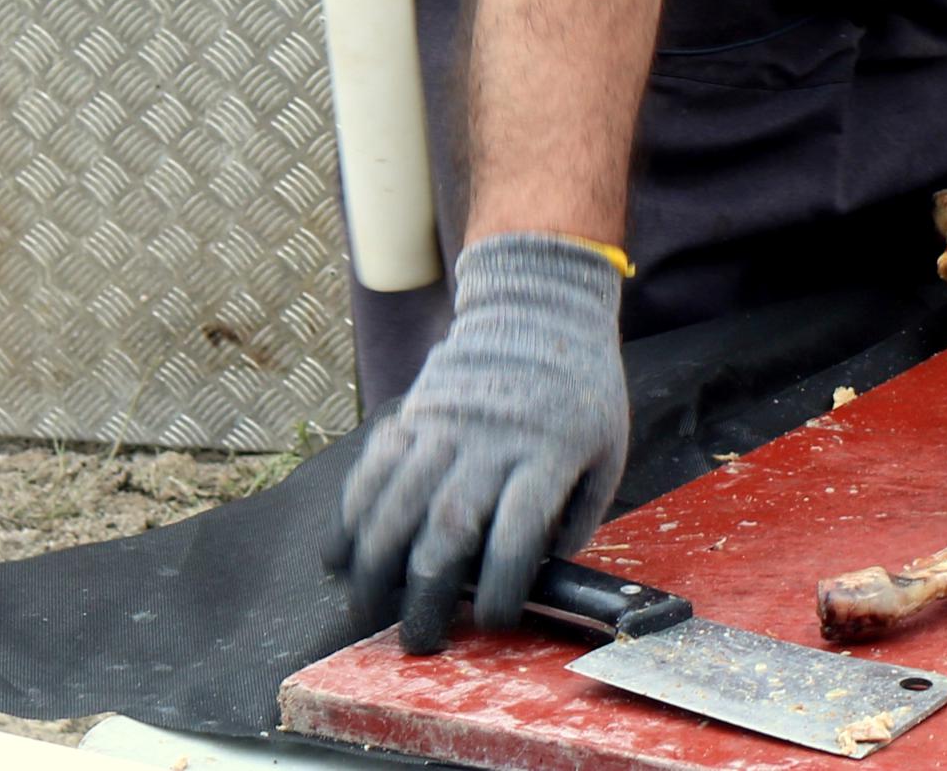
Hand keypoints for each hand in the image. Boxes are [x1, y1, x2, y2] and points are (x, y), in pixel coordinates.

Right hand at [331, 232, 631, 653]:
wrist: (541, 307)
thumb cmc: (580, 391)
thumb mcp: (606, 448)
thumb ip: (577, 511)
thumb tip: (543, 571)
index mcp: (548, 452)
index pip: (520, 531)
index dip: (505, 584)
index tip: (494, 620)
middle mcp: (491, 440)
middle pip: (449, 523)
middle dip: (427, 591)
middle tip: (415, 638)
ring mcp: (446, 423)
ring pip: (399, 499)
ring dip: (377, 562)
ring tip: (366, 607)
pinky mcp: (413, 411)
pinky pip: (373, 466)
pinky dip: (352, 513)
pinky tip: (340, 553)